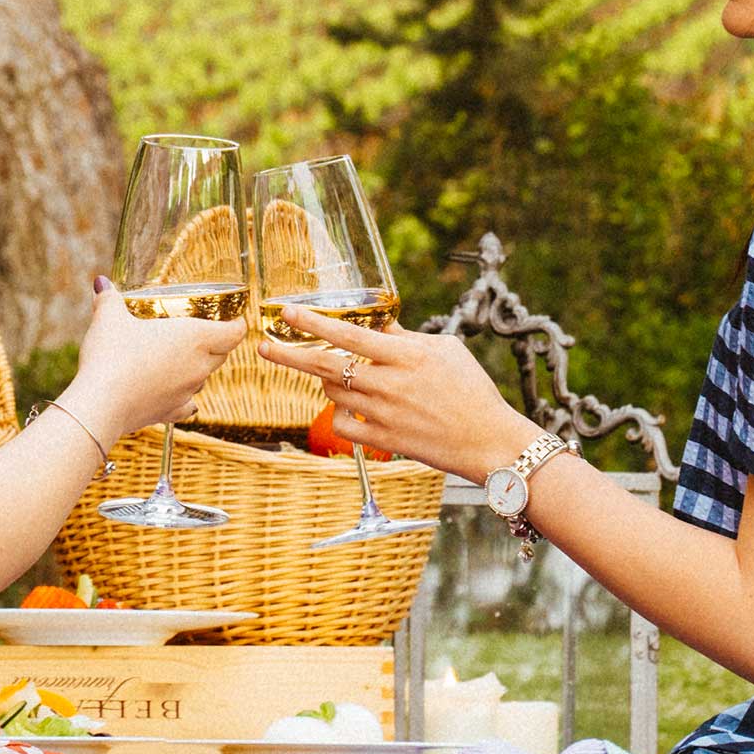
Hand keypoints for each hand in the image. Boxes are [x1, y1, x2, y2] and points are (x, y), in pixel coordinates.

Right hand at [62, 279, 244, 440]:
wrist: (101, 403)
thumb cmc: (112, 355)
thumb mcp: (109, 318)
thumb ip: (109, 299)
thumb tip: (102, 283)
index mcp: (195, 338)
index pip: (233, 333)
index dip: (237, 325)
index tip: (235, 319)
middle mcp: (198, 366)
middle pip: (222, 355)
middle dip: (218, 344)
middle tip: (206, 332)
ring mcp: (187, 392)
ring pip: (204, 378)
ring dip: (198, 368)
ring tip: (182, 359)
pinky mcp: (172, 412)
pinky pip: (188, 404)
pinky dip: (185, 397)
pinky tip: (176, 395)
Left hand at [257, 304, 537, 482]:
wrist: (489, 441)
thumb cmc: (472, 391)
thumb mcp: (445, 351)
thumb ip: (406, 339)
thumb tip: (377, 329)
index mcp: (406, 356)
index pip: (350, 336)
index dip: (315, 322)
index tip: (288, 312)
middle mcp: (390, 384)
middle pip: (327, 366)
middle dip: (290, 354)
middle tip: (264, 346)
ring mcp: (384, 414)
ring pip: (332, 392)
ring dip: (325, 380)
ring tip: (335, 373)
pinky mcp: (384, 440)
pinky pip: (344, 423)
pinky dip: (340, 412)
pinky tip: (352, 406)